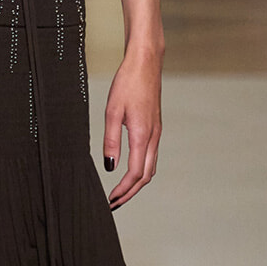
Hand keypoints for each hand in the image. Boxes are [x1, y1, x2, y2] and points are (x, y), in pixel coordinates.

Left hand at [102, 51, 162, 208]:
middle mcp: (153, 137)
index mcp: (142, 135)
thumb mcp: (112, 111)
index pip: (135, 173)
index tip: (111, 199)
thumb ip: (111, 141)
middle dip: (131, 192)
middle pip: (146, 175)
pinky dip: (142, 169)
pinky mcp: (155, 127)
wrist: (146, 63)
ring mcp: (156, 132)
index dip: (124, 190)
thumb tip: (110, 167)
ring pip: (151, 167)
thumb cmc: (127, 83)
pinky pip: (151, 156)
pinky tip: (130, 170)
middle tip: (114, 202)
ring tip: (121, 191)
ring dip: (137, 183)